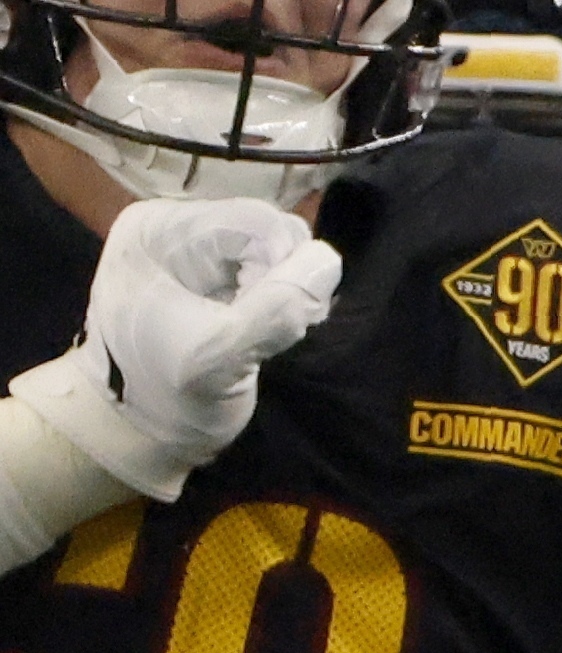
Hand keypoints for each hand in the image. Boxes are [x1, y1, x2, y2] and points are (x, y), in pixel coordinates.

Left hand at [15, 197, 339, 499]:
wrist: (139, 429)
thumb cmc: (165, 395)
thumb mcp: (217, 358)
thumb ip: (272, 312)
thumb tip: (329, 262)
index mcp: (160, 231)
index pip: (251, 221)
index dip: (283, 264)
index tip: (281, 318)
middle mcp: (179, 230)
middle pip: (267, 229)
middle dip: (288, 277)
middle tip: (281, 329)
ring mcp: (200, 254)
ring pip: (277, 250)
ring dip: (291, 291)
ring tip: (276, 333)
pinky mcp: (220, 280)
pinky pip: (272, 272)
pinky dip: (285, 301)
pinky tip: (272, 332)